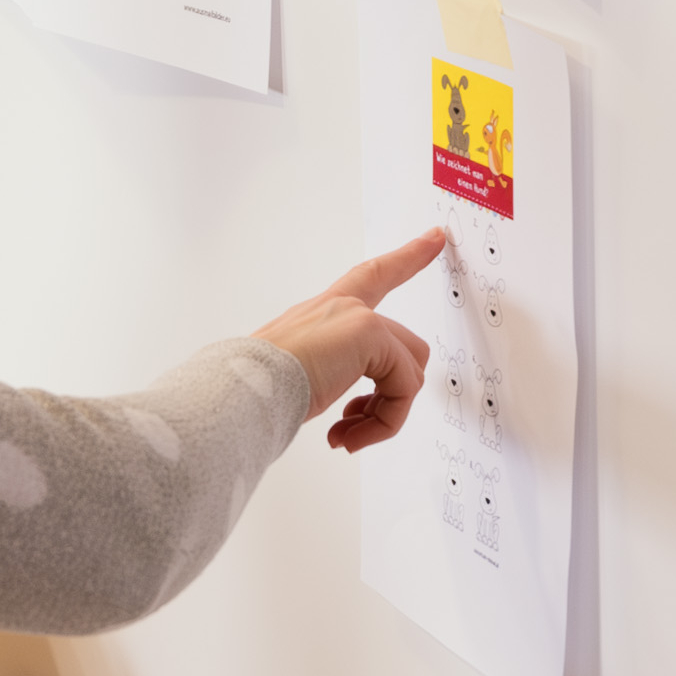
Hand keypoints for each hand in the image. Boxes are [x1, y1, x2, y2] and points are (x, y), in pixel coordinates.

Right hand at [251, 229, 442, 451]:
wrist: (240, 389)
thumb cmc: (252, 388)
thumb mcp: (294, 376)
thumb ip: (323, 381)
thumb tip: (345, 417)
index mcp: (319, 313)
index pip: (369, 277)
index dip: (404, 258)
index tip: (435, 238)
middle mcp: (339, 308)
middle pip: (404, 342)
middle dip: (394, 393)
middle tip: (359, 426)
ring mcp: (356, 318)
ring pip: (407, 370)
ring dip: (384, 415)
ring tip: (350, 436)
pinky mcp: (368, 335)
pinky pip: (403, 386)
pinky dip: (384, 422)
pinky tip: (348, 437)